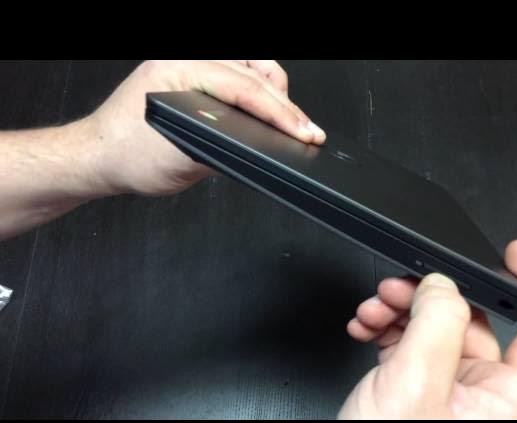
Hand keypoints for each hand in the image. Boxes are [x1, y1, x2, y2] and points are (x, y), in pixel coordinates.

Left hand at [86, 60, 325, 196]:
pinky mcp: (192, 75)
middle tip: (309, 130)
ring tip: (294, 118)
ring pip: (250, 65)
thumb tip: (260, 145)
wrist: (100, 156)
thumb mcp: (180, 160)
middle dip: (286, 105)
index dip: (280, 112)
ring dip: (276, 90)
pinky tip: (269, 104)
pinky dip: (259, 87)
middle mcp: (184, 59)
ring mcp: (188, 65)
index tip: (303, 131)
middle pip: (253, 72)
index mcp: (178, 70)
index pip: (244, 87)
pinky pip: (237, 72)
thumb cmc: (127, 156)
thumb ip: (223, 148)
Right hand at [339, 240, 516, 418]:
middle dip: (430, 295)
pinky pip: (408, 345)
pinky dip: (386, 329)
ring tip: (371, 312)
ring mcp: (445, 393)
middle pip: (470, 321)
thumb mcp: (414, 387)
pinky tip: (365, 329)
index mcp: (503, 400)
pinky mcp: (414, 391)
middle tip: (398, 287)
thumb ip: (436, 327)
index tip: (515, 255)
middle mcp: (479, 395)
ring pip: (433, 329)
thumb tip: (443, 285)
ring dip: (399, 310)